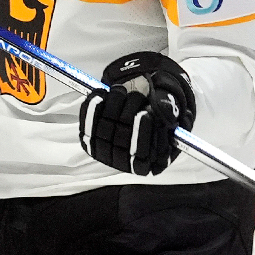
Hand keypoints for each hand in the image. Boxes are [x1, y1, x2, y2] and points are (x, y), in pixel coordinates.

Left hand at [79, 52, 195, 174]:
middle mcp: (124, 163)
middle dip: (128, 114)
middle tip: (136, 94)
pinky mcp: (90, 141)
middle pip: (121, 142)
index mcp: (148, 164)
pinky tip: (100, 94)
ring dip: (112, 106)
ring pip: (103, 131)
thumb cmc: (156, 111)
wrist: (139, 106)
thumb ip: (167, 109)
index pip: (141, 159)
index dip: (142, 135)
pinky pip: (86, 126)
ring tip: (121, 90)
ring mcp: (105, 154)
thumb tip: (165, 111)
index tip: (146, 114)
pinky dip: (91, 108)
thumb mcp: (168, 109)